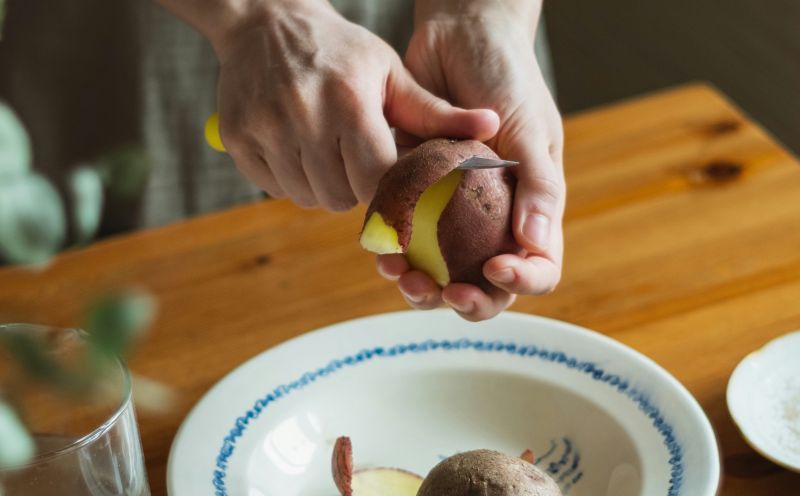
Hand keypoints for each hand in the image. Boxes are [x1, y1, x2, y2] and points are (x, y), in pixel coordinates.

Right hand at [211, 0, 498, 209]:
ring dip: (323, 188)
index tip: (392, 182)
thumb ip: (436, 112)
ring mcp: (264, 128)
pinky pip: (273, 187)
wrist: (265, 22)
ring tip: (327, 154)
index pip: (377, 179)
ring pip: (307, 197)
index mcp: (350, 102)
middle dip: (355, 190)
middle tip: (357, 164)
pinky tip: (297, 149)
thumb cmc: (341, 52)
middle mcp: (303, 116)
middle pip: (341, 196)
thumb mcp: (391, 73)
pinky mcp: (236, 138)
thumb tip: (492, 127)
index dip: (388, 189)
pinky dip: (290, 180)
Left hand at [379, 2, 564, 320]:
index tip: (493, 268)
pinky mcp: (415, 195)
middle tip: (441, 290)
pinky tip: (380, 248)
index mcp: (530, 209)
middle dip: (463, 298)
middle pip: (484, 283)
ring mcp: (451, 211)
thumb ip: (538, 186)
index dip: (520, 281)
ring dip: (420, 284)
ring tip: (399, 272)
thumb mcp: (530, 127)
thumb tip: (535, 245)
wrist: (459, 36)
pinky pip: (404, 237)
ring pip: (439, 270)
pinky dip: (393, 250)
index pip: (537, 265)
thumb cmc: (506, 77)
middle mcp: (491, 218)